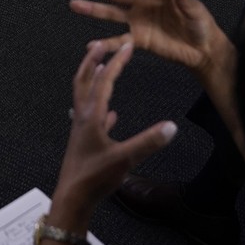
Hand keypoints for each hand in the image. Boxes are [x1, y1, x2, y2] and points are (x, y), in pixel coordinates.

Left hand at [48, 41, 177, 227]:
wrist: (72, 200)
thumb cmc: (94, 178)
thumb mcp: (125, 160)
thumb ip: (148, 142)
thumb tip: (172, 126)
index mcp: (91, 116)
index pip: (104, 81)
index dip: (116, 62)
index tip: (127, 45)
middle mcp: (83, 118)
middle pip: (84, 81)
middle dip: (92, 61)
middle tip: (101, 44)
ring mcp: (82, 130)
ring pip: (85, 97)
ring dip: (92, 80)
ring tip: (101, 69)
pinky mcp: (84, 143)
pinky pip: (92, 119)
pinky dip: (101, 110)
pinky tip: (111, 114)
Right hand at [70, 0, 227, 76]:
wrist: (201, 50)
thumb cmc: (200, 25)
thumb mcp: (196, 10)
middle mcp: (143, 2)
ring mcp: (138, 20)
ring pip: (112, 13)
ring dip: (94, 9)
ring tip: (74, 4)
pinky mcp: (138, 39)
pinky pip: (119, 41)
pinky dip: (106, 44)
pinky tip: (91, 45)